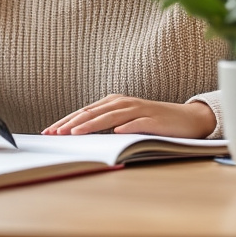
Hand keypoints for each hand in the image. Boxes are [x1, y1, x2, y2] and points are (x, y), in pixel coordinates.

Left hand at [42, 95, 215, 138]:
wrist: (187, 118)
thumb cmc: (152, 121)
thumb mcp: (124, 120)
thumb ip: (104, 123)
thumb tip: (78, 133)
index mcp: (112, 103)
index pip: (83, 112)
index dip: (65, 122)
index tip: (48, 132)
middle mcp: (123, 103)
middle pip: (92, 113)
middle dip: (71, 123)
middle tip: (55, 134)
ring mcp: (138, 109)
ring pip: (110, 116)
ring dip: (92, 124)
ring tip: (76, 133)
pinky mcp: (154, 119)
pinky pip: (138, 123)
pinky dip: (127, 127)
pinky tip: (117, 132)